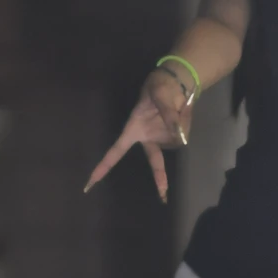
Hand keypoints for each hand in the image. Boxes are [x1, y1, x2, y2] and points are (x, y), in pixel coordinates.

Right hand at [84, 70, 193, 201]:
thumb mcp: (160, 93)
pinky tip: (184, 108)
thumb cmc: (160, 86)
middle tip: (163, 196)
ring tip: (179, 103)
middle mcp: (148, 138)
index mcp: (134, 130)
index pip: (116, 151)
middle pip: (154, 161)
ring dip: (180, 123)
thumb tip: (179, 133)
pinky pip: (185, 133)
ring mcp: (163, 138)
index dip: (104, 166)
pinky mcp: (176, 136)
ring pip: (176, 139)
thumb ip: (168, 113)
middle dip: (159, 177)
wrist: (176, 82)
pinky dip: (187, 121)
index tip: (91, 182)